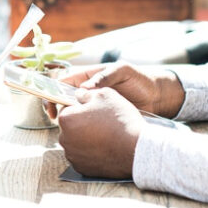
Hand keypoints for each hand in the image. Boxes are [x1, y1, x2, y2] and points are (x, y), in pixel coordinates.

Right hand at [46, 61, 184, 118]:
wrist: (157, 97)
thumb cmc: (139, 80)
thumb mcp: (123, 72)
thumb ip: (105, 77)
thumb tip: (85, 89)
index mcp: (89, 77)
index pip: (65, 83)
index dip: (54, 91)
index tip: (51, 104)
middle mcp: (88, 91)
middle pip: (65, 99)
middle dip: (57, 108)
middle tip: (57, 120)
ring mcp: (95, 106)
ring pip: (75, 113)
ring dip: (69, 120)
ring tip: (69, 129)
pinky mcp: (102, 118)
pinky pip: (88, 122)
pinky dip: (82, 128)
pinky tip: (82, 135)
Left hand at [58, 88, 143, 178]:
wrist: (136, 150)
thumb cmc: (120, 119)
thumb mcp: (104, 94)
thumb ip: (86, 93)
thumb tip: (79, 95)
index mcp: (65, 119)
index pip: (66, 108)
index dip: (81, 107)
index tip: (94, 110)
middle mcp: (64, 139)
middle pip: (70, 126)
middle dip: (81, 123)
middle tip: (101, 122)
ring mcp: (73, 156)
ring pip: (76, 142)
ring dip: (85, 138)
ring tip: (105, 135)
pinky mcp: (82, 169)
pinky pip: (83, 156)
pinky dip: (91, 152)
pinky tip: (105, 147)